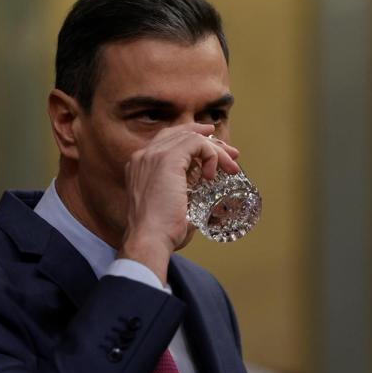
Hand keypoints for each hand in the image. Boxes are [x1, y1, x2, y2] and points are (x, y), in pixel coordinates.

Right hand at [118, 124, 239, 282]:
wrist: (150, 239)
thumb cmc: (161, 233)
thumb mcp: (174, 210)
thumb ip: (187, 201)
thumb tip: (209, 208)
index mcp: (140, 166)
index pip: (167, 140)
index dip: (192, 138)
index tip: (214, 147)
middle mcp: (143, 156)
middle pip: (179, 133)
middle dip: (208, 140)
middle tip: (231, 154)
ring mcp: (153, 155)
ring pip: (191, 137)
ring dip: (216, 151)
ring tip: (231, 167)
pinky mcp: (167, 159)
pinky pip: (196, 144)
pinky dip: (211, 155)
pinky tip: (213, 175)